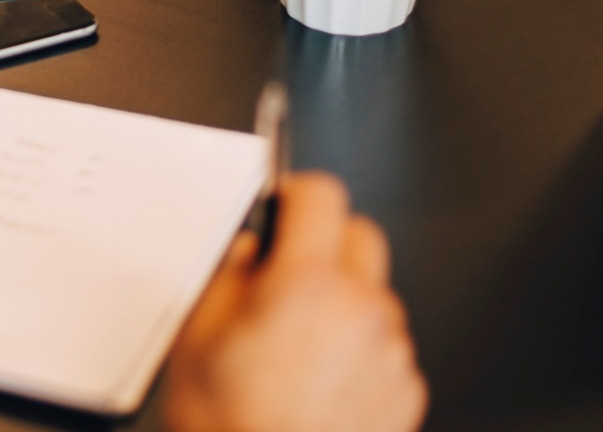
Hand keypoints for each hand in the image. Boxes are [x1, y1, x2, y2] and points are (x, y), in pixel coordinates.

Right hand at [164, 173, 426, 431]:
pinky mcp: (405, 391)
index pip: (322, 196)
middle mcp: (360, 310)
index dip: (297, 193)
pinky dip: (360, 351)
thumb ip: (229, 277)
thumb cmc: (232, 428)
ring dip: (345, 302)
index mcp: (306, 285)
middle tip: (291, 271)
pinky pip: (386, 347)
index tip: (284, 206)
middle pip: (362, 236)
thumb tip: (251, 252)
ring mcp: (389, 352)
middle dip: (328, 243)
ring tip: (299, 347)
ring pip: (376, 296)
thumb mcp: (197, 339)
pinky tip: (320, 384)